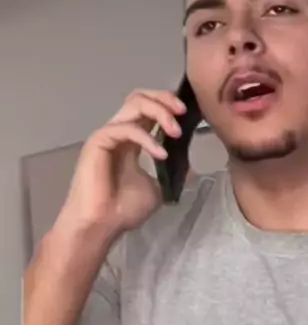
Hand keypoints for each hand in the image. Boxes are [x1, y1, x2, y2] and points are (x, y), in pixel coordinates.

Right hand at [55, 89, 186, 240]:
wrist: (99, 228)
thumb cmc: (122, 210)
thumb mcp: (157, 187)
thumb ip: (170, 171)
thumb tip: (191, 165)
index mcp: (131, 139)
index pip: (148, 107)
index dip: (168, 104)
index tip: (188, 113)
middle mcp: (119, 131)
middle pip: (140, 97)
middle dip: (164, 98)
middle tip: (182, 111)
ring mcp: (108, 134)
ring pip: (134, 104)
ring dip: (159, 112)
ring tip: (176, 131)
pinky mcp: (99, 141)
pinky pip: (127, 129)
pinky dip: (147, 138)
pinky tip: (161, 153)